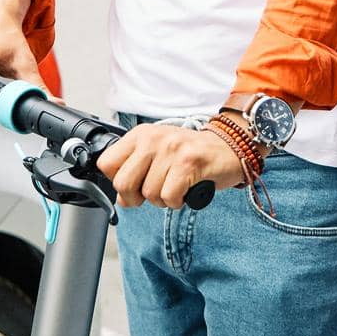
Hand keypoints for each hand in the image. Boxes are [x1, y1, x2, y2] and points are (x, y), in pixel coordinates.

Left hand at [96, 125, 246, 207]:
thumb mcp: (158, 156)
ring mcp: (171, 149)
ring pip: (149, 193)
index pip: (106, 163)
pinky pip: (169, 196)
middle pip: (123, 183)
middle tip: (155, 193)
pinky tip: (187, 190)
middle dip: (137, 198)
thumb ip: (136, 174)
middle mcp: (153, 138)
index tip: (135, 183)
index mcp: (141, 134)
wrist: (230, 148)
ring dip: (164, 200)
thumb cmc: (192, 156)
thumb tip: (122, 200)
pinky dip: (178, 201)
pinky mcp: (189, 162)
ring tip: (177, 186)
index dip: (118, 181)